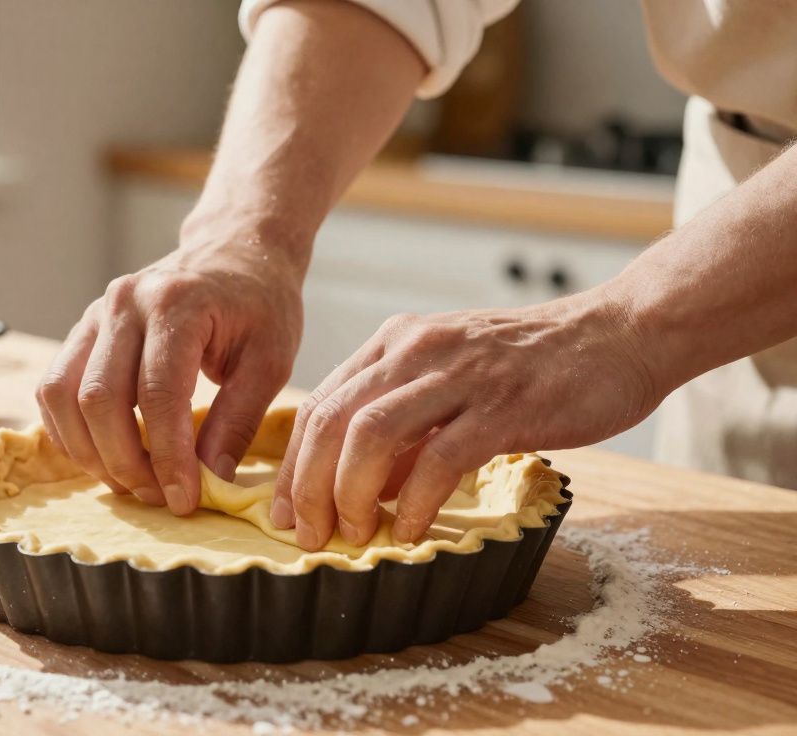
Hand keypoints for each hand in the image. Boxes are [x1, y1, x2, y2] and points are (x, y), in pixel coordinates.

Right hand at [36, 227, 305, 514]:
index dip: (167, 456)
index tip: (184, 500)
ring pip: (62, 395)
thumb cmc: (260, 304)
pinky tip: (104, 455)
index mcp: (178, 303)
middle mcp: (126, 303)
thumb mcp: (270, 359)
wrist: (234, 251)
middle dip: (124, 461)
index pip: (158, 394)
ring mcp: (96, 313)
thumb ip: (238, 420)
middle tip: (157, 497)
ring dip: (90, 452)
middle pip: (99, 399)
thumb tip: (209, 480)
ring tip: (130, 481)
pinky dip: (69, 431)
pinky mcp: (83, 329)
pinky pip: (53, 388)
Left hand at [272, 293, 659, 549]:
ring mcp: (459, 375)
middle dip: (309, 487)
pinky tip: (411, 531)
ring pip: (371, 434)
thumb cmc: (533, 366)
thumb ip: (407, 428)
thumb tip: (366, 489)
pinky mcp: (504, 404)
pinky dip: (416, 501)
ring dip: (351, 494)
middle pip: (332, 421)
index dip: (293, 465)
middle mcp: (417, 351)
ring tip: (356, 536)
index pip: (320, 405)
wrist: (620, 332)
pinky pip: (440, 457)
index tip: (286, 514)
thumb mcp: (451, 382)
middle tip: (310, 537)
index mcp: (396, 343)